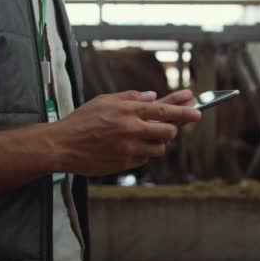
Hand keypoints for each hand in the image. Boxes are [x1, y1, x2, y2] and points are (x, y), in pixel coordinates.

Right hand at [48, 90, 200, 175]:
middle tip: (170, 126)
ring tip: (142, 136)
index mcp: (128, 110)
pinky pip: (144, 158)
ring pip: (159, 148)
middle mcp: (131, 129)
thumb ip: (131, 98)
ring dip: (157, 142)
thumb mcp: (105, 101)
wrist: (62, 145)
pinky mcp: (125, 163)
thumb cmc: (82, 120)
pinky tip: (128, 147)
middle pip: (168, 131)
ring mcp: (129, 148)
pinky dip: (142, 152)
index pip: (164, 109)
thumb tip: (153, 96)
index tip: (197, 110)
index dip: (183, 110)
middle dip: (173, 128)